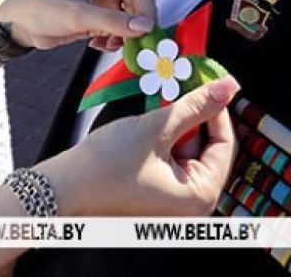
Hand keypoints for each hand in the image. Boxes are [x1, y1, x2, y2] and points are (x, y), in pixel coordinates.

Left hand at [0, 0, 155, 51]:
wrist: (20, 23)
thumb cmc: (42, 8)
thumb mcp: (79, 15)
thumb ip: (113, 21)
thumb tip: (144, 26)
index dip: (147, 17)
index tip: (146, 37)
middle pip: (139, 11)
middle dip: (136, 30)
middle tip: (133, 47)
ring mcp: (104, 6)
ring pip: (130, 25)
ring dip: (123, 38)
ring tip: (108, 44)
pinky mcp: (98, 21)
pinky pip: (117, 33)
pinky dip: (112, 42)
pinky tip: (98, 44)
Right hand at [43, 76, 238, 216]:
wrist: (63, 187)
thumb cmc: (104, 167)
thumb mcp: (155, 129)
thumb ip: (195, 106)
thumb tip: (227, 88)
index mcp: (200, 197)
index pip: (225, 144)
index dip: (216, 109)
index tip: (208, 84)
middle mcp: (191, 205)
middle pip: (207, 148)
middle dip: (192, 118)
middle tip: (180, 90)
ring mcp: (173, 202)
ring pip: (188, 151)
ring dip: (176, 127)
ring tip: (158, 110)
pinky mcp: (157, 195)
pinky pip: (171, 161)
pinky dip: (163, 141)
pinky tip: (149, 126)